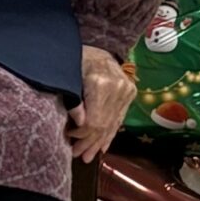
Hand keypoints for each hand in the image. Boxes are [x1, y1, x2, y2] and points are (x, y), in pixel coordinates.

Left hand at [68, 44, 133, 161]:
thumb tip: (79, 123)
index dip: (82, 134)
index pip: (94, 120)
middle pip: (103, 124)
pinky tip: (102, 147)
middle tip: (77, 155)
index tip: (69, 139)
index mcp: (101, 83)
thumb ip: (73, 100)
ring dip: (98, 142)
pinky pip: (119, 118)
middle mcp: (118, 88)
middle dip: (89, 142)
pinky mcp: (130, 93)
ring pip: (112, 124)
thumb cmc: (77, 58)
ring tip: (87, 156)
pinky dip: (110, 134)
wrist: (99, 44)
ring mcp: (126, 91)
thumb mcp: (68, 76)